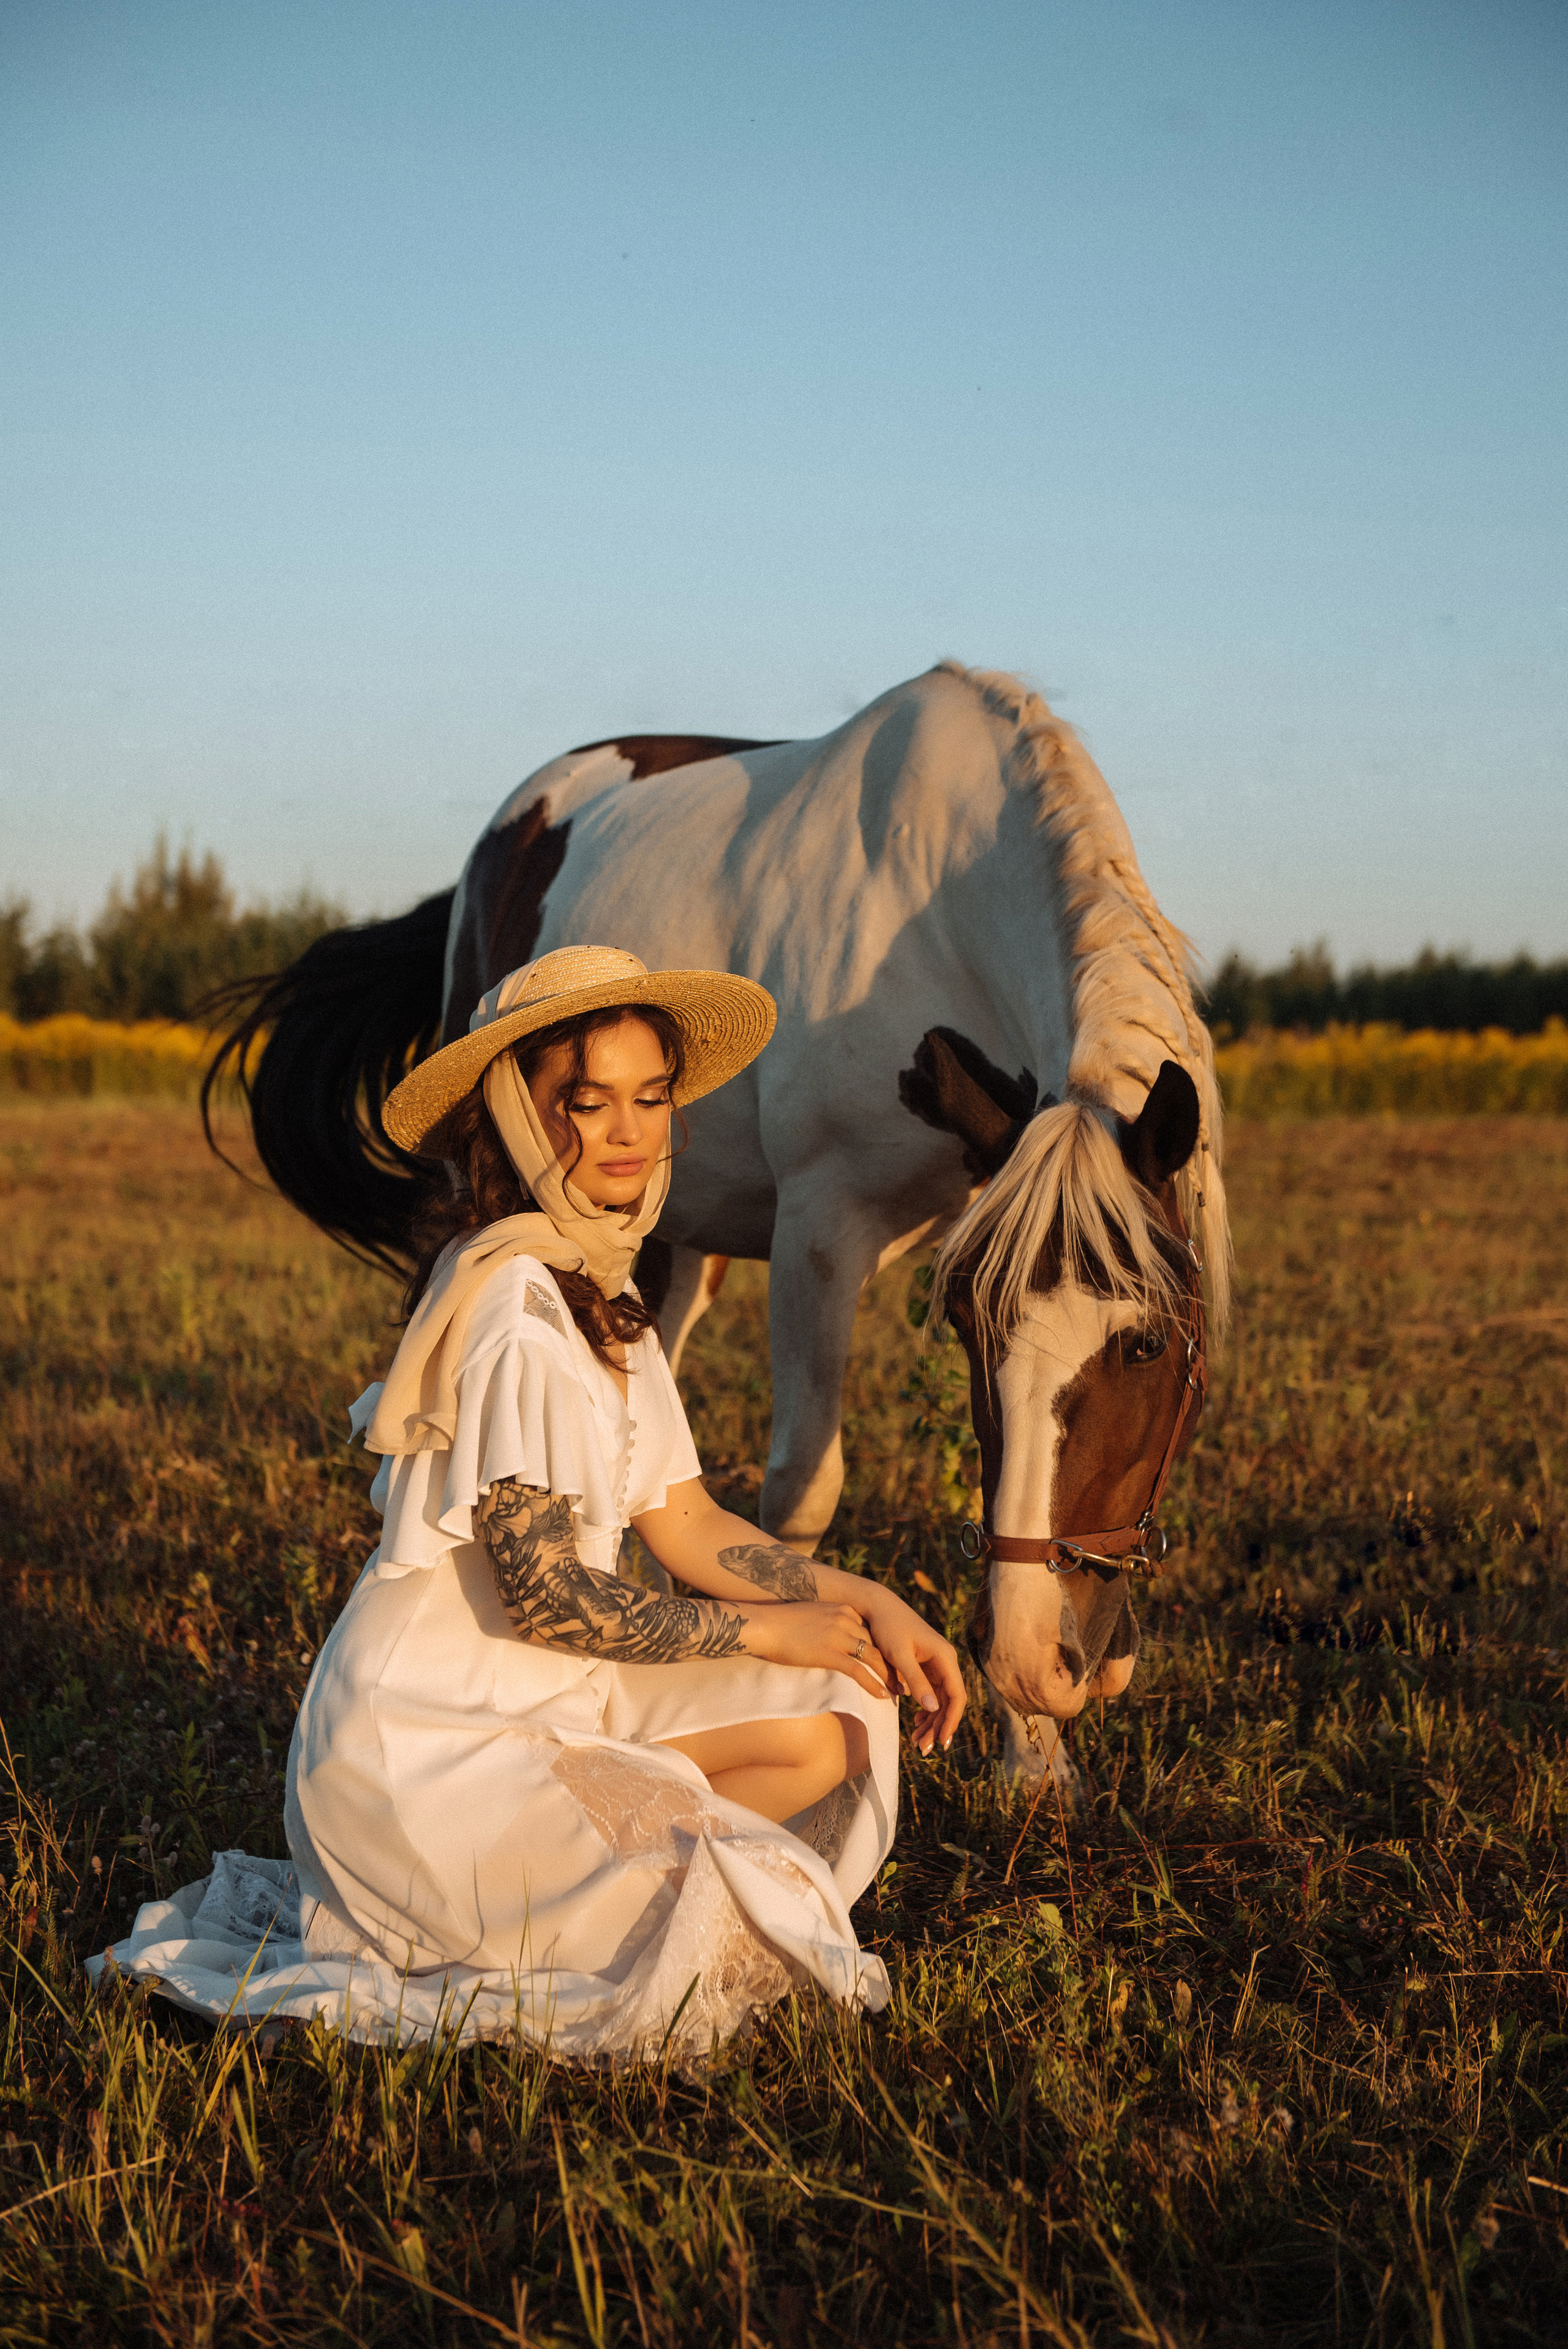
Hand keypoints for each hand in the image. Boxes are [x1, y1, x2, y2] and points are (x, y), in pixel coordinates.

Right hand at [741, 1601, 892, 1702]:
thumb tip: (835, 1637)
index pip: (872, 1630)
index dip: (886, 1648)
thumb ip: (829, 1623)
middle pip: (878, 1644)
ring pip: (873, 1658)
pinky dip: (873, 1685)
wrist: (763, 1626)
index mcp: (842, 1609)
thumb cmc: (782, 1624)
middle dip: (892, 1663)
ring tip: (899, 1691)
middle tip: (903, 1679)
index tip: (896, 1661)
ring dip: (888, 1676)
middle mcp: (845, 1619)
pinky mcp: (829, 1653)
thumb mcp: (813, 1616)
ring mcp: (838, 1636)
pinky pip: (858, 1672)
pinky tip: (882, 1696)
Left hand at [849, 1586, 966, 1756]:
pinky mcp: (925, 1668)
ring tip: (917, 1743)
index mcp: (945, 1657)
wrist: (877, 1608)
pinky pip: (931, 1695)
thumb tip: (933, 1708)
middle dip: (939, 1727)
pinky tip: (915, 1725)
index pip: (957, 1695)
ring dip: (932, 1723)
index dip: (951, 1720)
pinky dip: (925, 1712)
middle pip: (950, 1702)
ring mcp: (936, 1665)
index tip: (941, 1742)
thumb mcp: (899, 1655)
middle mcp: (945, 1662)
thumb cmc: (888, 1628)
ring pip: (940, 1701)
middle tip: (923, 1749)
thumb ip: (916, 1680)